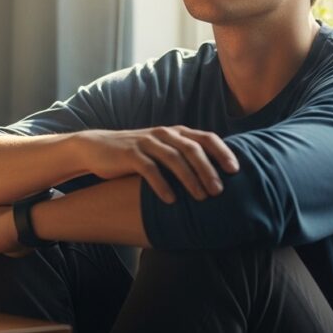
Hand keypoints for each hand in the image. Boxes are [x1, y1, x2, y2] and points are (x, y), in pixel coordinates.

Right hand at [73, 126, 238, 203]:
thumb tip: (213, 177)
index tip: (235, 170)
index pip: (206, 138)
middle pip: (192, 149)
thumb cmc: (135, 154)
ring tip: (200, 198)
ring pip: (173, 158)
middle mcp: (163, 134)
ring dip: (189, 179)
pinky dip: (162, 185)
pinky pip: (149, 169)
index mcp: (174, 132)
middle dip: (208, 170)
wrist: (96, 148)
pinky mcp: (130, 154)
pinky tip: (171, 200)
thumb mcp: (161, 151)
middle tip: (219, 191)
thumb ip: (182, 157)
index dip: (222, 152)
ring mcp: (146, 142)